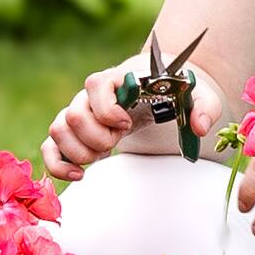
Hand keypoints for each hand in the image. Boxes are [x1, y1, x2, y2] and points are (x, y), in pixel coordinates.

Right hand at [39, 58, 220, 183]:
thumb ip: (204, 107)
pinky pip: (49, 147)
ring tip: (104, 155)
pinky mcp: (73, 133)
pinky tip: (79, 175)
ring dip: (80, 151)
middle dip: (98, 137)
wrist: (156, 88)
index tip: (127, 124)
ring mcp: (78, 113)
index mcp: (116, 79)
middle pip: (74, 114)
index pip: (96, 84)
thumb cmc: (173, 91)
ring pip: (58, 130)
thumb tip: (200, 127)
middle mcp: (89, 94)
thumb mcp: (196, 95)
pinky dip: (58, 164)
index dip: (108, 109)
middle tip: (118, 141)